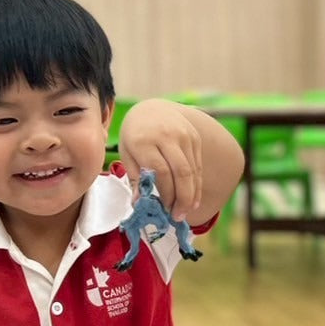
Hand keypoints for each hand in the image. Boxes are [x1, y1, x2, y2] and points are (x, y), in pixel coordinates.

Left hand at [119, 100, 203, 221]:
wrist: (151, 108)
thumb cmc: (135, 135)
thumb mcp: (127, 153)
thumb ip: (134, 177)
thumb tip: (139, 204)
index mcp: (144, 140)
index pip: (160, 171)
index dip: (165, 193)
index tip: (164, 211)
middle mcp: (167, 136)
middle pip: (181, 172)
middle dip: (181, 198)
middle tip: (178, 217)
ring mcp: (184, 135)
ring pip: (192, 170)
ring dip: (191, 194)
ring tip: (185, 211)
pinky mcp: (195, 137)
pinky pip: (198, 165)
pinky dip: (196, 184)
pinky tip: (192, 198)